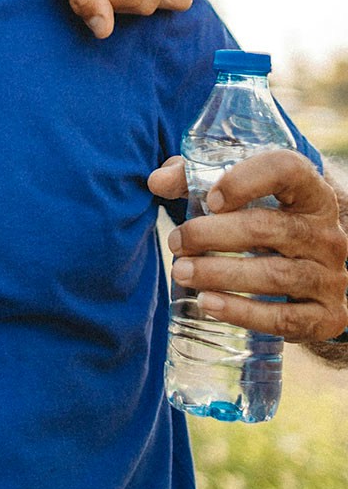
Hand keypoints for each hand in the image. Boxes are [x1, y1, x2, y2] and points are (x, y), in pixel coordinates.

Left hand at [149, 150, 347, 340]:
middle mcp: (328, 233)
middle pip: (269, 228)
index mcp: (310, 193)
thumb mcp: (236, 195)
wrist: (309, 274)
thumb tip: (157, 182)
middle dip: (212, 234)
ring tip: (181, 271)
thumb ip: (194, 179)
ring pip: (276, 275)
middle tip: (175, 242)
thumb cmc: (263, 222)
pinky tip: (207, 303)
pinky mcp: (328, 316)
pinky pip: (286, 318)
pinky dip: (243, 312)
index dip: (245, 180)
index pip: (288, 170)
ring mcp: (332, 277)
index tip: (209, 199)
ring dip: (221, 274)